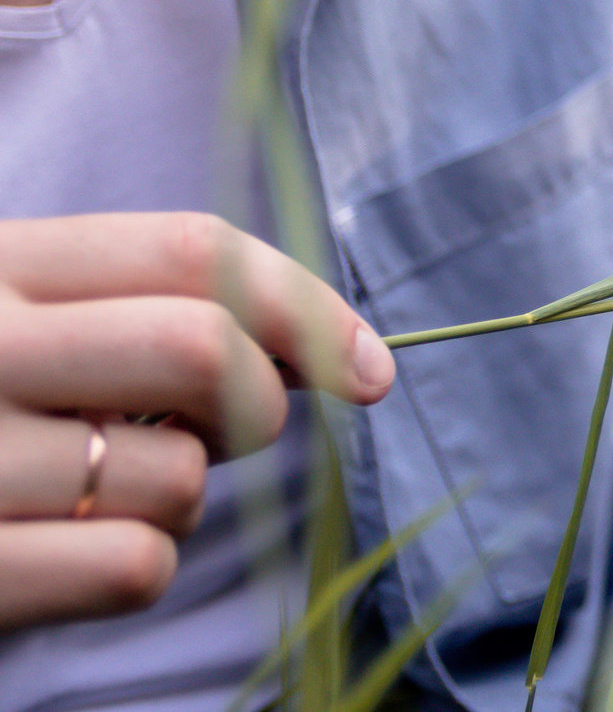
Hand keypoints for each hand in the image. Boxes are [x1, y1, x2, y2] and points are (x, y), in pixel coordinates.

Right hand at [0, 213, 396, 629]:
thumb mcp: (8, 313)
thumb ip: (127, 306)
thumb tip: (313, 347)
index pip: (195, 252)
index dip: (306, 306)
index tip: (369, 364)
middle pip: (201, 350)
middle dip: (254, 403)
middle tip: (225, 434)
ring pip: (176, 477)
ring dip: (176, 500)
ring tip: (94, 494)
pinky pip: (133, 565)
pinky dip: (134, 567)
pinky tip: (65, 553)